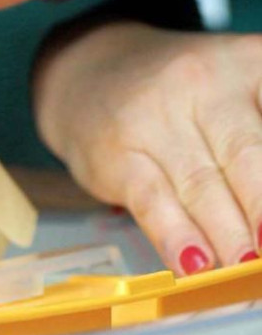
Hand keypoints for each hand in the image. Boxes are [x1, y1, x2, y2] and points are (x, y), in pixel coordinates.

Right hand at [34, 22, 261, 274]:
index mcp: (248, 64)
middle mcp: (202, 82)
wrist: (88, 75)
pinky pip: (150, 198)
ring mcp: (152, 117)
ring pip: (200, 183)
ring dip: (229, 235)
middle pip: (247, 155)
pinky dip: (174, 235)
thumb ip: (257, 148)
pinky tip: (192, 265)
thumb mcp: (238, 92)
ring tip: (246, 269)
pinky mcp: (115, 153)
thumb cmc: (179, 94)